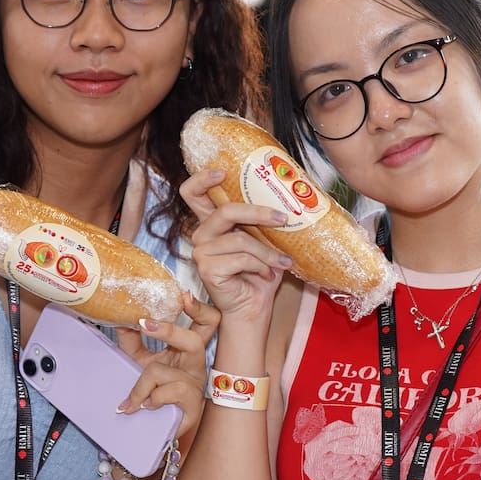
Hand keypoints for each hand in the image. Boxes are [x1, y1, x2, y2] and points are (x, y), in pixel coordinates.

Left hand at [114, 292, 219, 440]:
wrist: (162, 427)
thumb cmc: (157, 392)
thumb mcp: (142, 361)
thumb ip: (132, 340)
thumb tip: (119, 319)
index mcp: (187, 348)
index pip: (206, 322)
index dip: (199, 309)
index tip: (184, 296)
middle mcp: (195, 363)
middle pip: (193, 340)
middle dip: (169, 332)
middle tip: (145, 324)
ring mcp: (195, 384)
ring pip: (162, 371)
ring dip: (141, 384)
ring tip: (132, 399)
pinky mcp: (192, 405)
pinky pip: (164, 394)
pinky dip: (148, 400)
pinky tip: (145, 408)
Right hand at [179, 169, 291, 322]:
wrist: (253, 307)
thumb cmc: (259, 273)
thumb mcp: (263, 240)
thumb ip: (262, 221)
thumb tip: (288, 197)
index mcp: (212, 222)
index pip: (192, 193)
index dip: (202, 179)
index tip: (222, 172)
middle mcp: (201, 234)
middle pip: (225, 211)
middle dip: (258, 213)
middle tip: (283, 219)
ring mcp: (201, 252)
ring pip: (240, 240)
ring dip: (267, 253)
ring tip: (282, 262)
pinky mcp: (206, 269)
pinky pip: (241, 259)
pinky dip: (261, 266)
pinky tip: (267, 275)